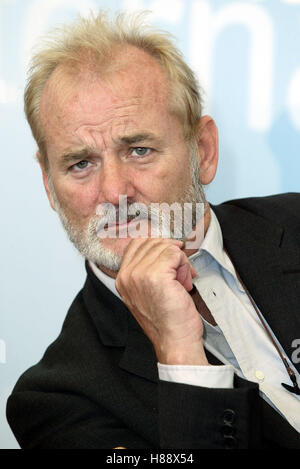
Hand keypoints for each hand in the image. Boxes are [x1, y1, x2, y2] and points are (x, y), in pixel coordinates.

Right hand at [115, 238, 208, 364]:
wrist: (175, 342)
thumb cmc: (168, 320)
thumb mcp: (148, 292)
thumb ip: (148, 269)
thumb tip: (166, 246)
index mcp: (122, 278)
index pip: (137, 243)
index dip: (159, 246)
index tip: (173, 258)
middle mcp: (127, 275)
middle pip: (152, 242)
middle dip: (171, 254)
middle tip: (180, 275)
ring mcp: (139, 274)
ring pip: (165, 247)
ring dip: (180, 262)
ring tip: (182, 282)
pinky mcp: (155, 275)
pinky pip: (175, 253)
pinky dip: (185, 265)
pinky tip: (185, 283)